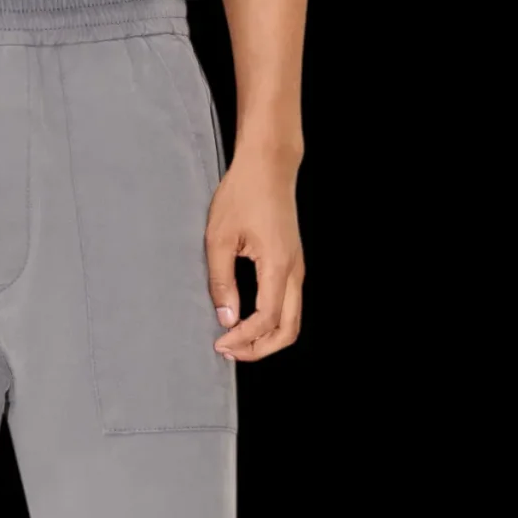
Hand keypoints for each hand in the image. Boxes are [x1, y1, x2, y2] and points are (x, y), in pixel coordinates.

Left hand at [206, 152, 303, 360]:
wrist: (268, 165)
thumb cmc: (243, 194)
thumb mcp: (219, 238)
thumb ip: (221, 281)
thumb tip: (226, 318)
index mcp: (278, 266)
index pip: (266, 320)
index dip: (243, 339)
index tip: (220, 343)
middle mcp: (295, 270)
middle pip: (289, 329)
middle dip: (261, 348)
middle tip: (230, 352)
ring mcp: (297, 266)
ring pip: (293, 319)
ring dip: (268, 337)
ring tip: (237, 340)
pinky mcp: (293, 261)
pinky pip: (290, 303)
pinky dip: (273, 321)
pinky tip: (248, 320)